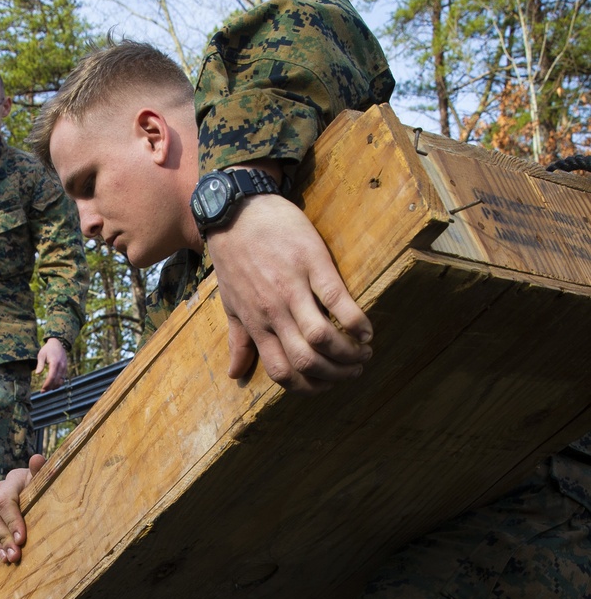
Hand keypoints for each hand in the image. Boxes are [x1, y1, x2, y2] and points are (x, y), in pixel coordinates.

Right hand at [0, 454, 46, 562]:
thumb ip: (44, 472)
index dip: (12, 521)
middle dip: (3, 537)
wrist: (38, 490)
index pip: (5, 501)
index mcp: (14, 481)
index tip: (21, 539)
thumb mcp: (47, 480)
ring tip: (7, 559)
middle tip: (15, 555)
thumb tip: (37, 459)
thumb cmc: (46, 487)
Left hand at [35, 338, 67, 391]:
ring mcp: (64, 368)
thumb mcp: (41, 355)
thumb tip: (38, 374)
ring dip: (54, 387)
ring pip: (61, 381)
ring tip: (47, 389)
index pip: (52, 377)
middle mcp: (61, 366)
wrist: (58, 343)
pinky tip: (52, 386)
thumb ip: (40, 364)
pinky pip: (63, 378)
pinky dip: (58, 383)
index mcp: (55, 363)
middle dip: (50, 387)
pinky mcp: (65, 369)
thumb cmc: (48, 349)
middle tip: (43, 391)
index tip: (42, 389)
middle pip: (56, 381)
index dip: (47, 384)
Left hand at [205, 195, 372, 393]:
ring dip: (349, 353)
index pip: (283, 372)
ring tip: (364, 352)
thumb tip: (235, 374)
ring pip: (323, 337)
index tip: (327, 385)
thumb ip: (239, 341)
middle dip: (336, 374)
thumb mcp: (230, 304)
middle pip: (307, 360)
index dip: (309, 387)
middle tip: (354, 370)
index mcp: (257, 325)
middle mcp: (274, 312)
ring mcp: (294, 288)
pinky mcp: (313, 263)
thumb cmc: (233, 259)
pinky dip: (356, 321)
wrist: (234, 211)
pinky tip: (367, 329)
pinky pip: (338, 300)